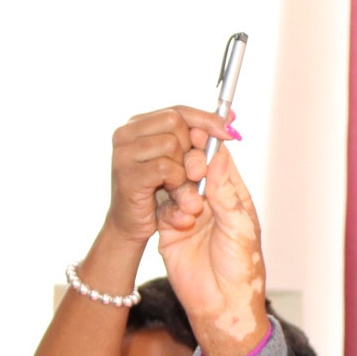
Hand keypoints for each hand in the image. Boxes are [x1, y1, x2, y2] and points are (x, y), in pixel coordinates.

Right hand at [103, 107, 227, 246]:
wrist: (151, 244)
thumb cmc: (177, 209)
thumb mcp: (194, 174)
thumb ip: (208, 146)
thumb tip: (229, 118)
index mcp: (146, 128)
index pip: (179, 111)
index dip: (206, 119)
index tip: (229, 130)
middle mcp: (132, 135)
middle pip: (175, 121)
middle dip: (193, 149)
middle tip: (194, 176)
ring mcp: (126, 153)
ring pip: (171, 144)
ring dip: (186, 173)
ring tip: (181, 194)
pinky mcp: (128, 176)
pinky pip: (165, 167)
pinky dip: (178, 185)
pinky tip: (176, 204)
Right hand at [156, 127, 267, 355]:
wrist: (222, 304)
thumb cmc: (242, 268)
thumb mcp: (239, 228)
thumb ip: (226, 193)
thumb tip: (218, 157)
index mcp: (232, 195)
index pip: (218, 159)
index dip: (207, 146)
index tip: (199, 138)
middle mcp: (209, 199)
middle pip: (192, 165)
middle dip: (190, 165)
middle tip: (193, 177)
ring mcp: (188, 211)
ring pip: (174, 182)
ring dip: (179, 190)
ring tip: (192, 211)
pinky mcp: (169, 227)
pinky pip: (163, 207)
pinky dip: (170, 211)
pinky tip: (181, 225)